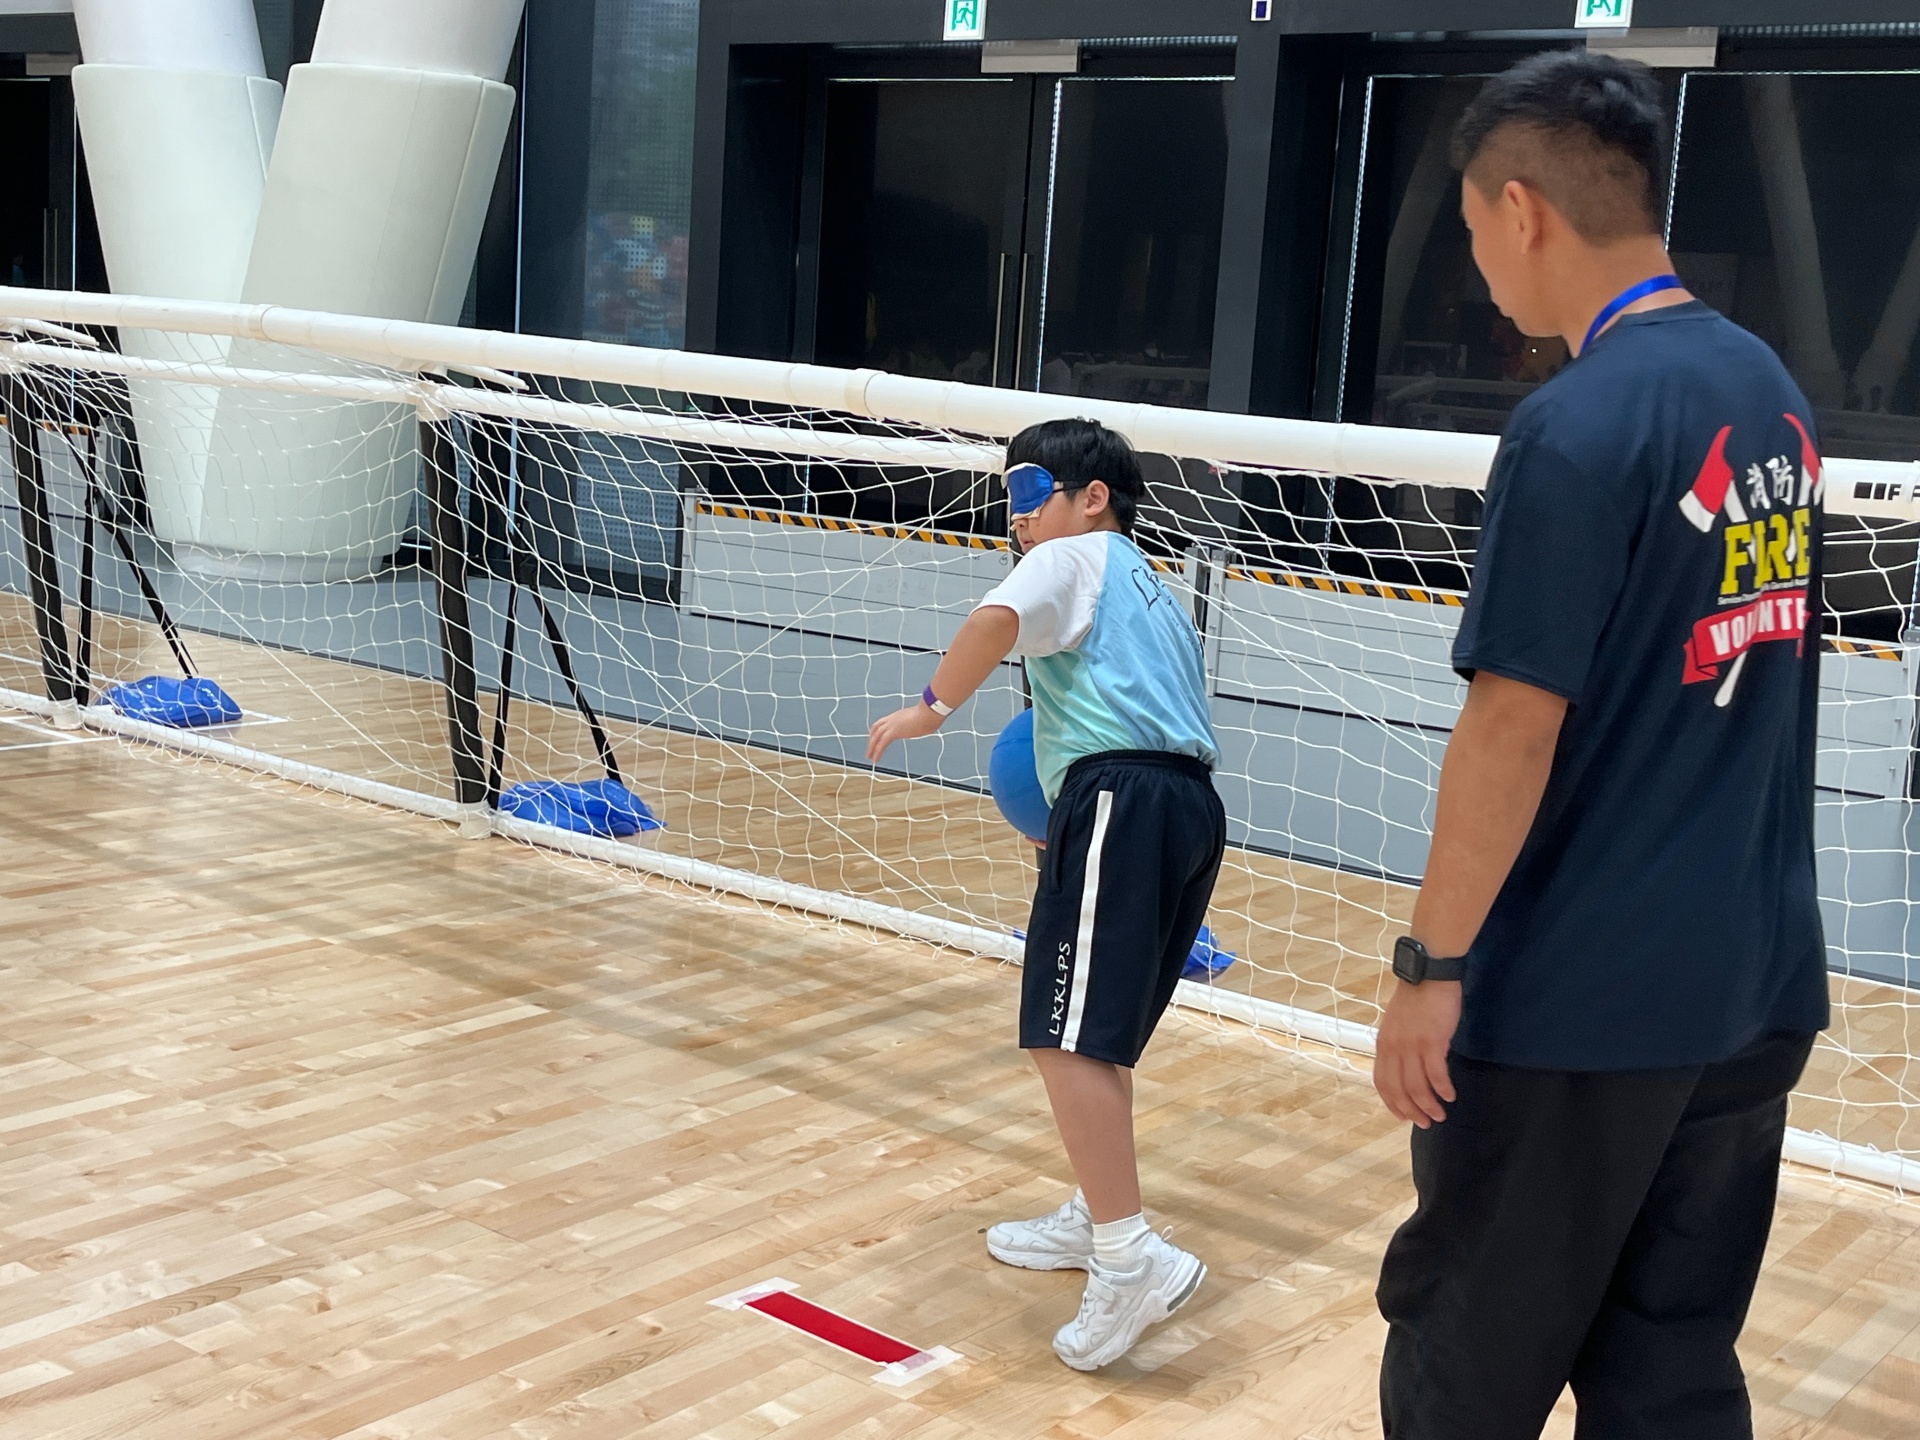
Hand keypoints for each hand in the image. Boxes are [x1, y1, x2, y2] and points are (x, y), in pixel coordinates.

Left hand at [867, 704, 943, 761]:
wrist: (929, 712)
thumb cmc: (930, 715)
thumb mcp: (922, 718)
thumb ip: (921, 722)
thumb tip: (929, 724)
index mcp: (898, 715)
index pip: (882, 722)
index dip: (877, 731)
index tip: (875, 738)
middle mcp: (892, 719)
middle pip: (876, 729)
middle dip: (871, 739)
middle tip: (869, 749)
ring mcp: (892, 725)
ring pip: (876, 737)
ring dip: (872, 748)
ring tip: (870, 757)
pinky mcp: (893, 732)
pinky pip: (881, 744)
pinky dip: (877, 752)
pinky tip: (876, 759)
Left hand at [1373, 979, 1460, 1127]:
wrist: (1428, 975)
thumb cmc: (1416, 999)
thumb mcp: (1397, 1024)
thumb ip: (1398, 1046)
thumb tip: (1406, 1070)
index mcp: (1383, 1044)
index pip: (1382, 1082)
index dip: (1392, 1103)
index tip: (1403, 1117)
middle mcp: (1394, 1048)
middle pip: (1398, 1089)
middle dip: (1411, 1111)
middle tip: (1424, 1123)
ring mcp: (1412, 1045)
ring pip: (1416, 1086)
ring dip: (1428, 1105)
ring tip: (1440, 1115)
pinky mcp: (1432, 1041)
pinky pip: (1436, 1074)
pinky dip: (1442, 1089)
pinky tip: (1450, 1096)